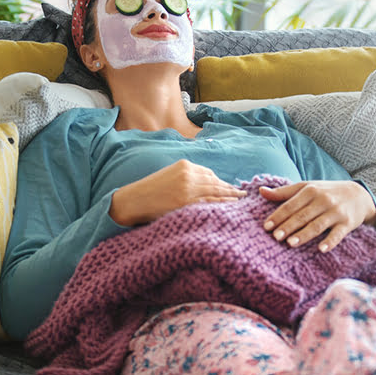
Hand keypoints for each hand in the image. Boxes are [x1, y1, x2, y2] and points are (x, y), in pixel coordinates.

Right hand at [110, 159, 246, 225]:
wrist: (132, 201)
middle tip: (242, 194)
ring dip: (230, 197)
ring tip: (239, 201)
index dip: (221, 181)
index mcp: (185, 166)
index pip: (209, 173)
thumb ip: (186, 177)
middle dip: (230, 189)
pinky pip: (208, 204)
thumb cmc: (149, 190)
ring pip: (215, 193)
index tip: (229, 187)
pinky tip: (229, 208)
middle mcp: (189, 175)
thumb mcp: (169, 175)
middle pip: (216, 182)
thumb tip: (207, 184)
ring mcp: (188, 190)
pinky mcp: (186, 204)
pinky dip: (221, 206)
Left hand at [259, 181, 375, 251]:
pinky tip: (321, 249)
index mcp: (310, 190)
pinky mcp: (347, 223)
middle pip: (302, 215)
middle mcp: (323, 200)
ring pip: (317, 225)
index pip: (291, 205)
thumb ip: (284, 192)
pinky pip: (337, 234)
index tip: (266, 226)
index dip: (278, 216)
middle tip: (275, 237)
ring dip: (304, 234)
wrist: (358, 194)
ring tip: (290, 244)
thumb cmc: (326, 192)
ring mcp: (335, 212)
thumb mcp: (307, 187)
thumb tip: (261, 191)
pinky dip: (330, 241)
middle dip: (288, 226)